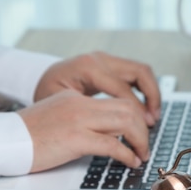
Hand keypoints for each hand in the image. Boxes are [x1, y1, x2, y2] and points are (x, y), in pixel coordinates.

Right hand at [18, 90, 149, 172]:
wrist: (3, 140)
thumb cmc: (24, 137)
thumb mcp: (55, 119)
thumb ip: (78, 121)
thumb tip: (104, 136)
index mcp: (74, 97)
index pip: (115, 100)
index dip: (134, 117)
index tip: (138, 133)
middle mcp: (79, 104)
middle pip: (127, 107)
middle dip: (142, 128)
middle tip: (144, 146)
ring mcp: (78, 119)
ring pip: (126, 121)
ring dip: (139, 140)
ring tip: (141, 154)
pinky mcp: (75, 138)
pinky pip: (112, 144)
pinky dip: (127, 154)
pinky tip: (129, 162)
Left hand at [34, 52, 160, 125]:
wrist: (37, 79)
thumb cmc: (45, 94)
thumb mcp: (62, 105)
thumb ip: (89, 114)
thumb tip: (117, 130)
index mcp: (87, 67)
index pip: (123, 89)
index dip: (136, 112)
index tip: (142, 130)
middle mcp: (99, 59)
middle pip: (140, 72)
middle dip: (151, 97)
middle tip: (153, 121)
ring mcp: (105, 59)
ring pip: (141, 71)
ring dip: (151, 93)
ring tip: (152, 116)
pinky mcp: (109, 65)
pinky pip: (134, 74)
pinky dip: (143, 90)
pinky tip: (143, 109)